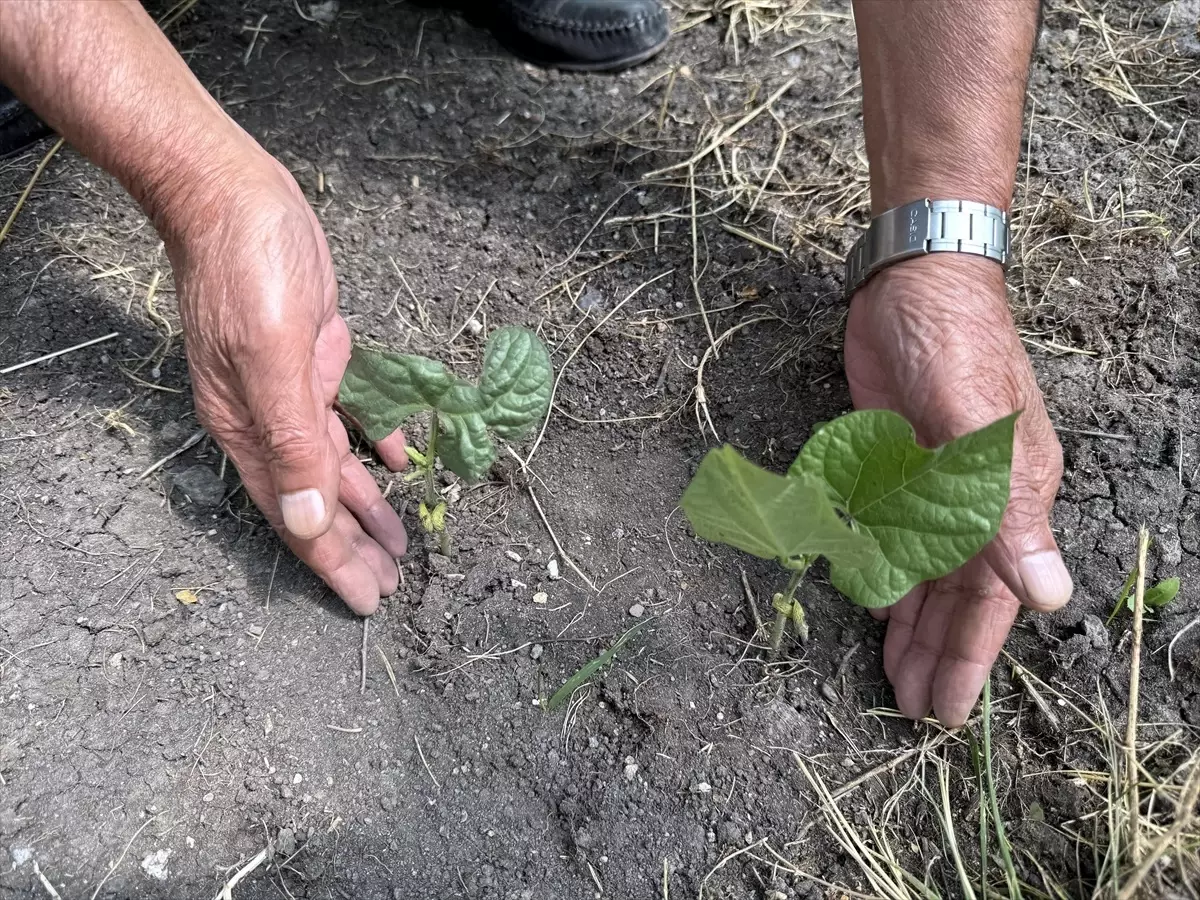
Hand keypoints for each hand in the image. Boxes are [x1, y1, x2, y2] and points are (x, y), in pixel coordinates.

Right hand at [166, 156, 409, 614]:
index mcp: (252, 430)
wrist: (234, 197)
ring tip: (401, 541)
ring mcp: (294, 390)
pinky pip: (351, 415)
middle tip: (392, 584)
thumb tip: (304, 518)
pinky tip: (400, 463)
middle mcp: (270, 419)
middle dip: (355, 545)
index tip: (367, 601)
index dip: (333, 562)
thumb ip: (291, 439)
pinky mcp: (319, 359)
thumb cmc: (250, 271)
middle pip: (318, 499)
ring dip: (369, 504)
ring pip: (337, 465)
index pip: (297, 515)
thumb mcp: (273, 355)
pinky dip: (376, 442)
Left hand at [843, 254, 1072, 725]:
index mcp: (1010, 496)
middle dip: (939, 652)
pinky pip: (897, 538)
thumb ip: (1002, 509)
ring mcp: (940, 483)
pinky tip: (880, 604)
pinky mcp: (901, 466)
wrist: (913, 277)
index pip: (992, 598)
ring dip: (914, 623)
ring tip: (896, 675)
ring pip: (928, 572)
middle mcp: (980, 498)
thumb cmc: (951, 340)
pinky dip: (890, 574)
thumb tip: (1048, 597)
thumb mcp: (973, 421)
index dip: (969, 657)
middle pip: (960, 595)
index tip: (946, 711)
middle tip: (912, 709)